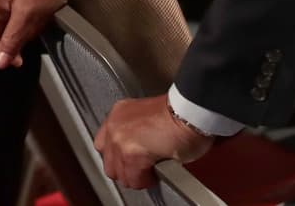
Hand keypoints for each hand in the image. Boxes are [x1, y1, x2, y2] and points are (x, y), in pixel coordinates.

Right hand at [0, 0, 83, 68]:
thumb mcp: (26, 16)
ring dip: (27, 28)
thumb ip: (11, 41)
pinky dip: (32, 22)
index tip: (17, 61)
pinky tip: (43, 16)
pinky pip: (22, 18)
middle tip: (34, 31)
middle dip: (18, 35)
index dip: (0, 49)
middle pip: (0, 30)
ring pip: (13, 26)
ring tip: (41, 19)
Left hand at [95, 95, 214, 188]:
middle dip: (126, 170)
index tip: (130, 160)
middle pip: (109, 163)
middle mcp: (115, 125)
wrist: (190, 114)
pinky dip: (147, 180)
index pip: (105, 144)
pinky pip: (135, 180)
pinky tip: (158, 172)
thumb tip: (137, 149)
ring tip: (152, 171)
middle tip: (143, 168)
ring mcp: (121, 141)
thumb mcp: (149, 115)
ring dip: (137, 177)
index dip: (119, 156)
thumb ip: (136, 131)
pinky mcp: (131, 156)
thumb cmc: (180, 114)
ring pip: (121, 174)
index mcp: (119, 113)